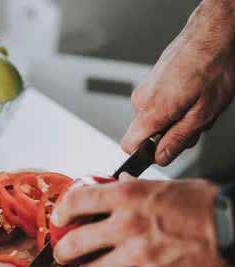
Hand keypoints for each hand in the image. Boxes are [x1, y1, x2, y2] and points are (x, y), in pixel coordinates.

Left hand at [51, 173, 231, 266]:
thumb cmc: (202, 203)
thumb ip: (132, 188)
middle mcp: (126, 225)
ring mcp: (137, 254)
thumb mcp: (162, 185)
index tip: (58, 219)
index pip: (76, 202)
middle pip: (74, 243)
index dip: (60, 213)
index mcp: (126, 196)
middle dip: (61, 251)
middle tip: (60, 253)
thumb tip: (116, 183)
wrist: (233, 226)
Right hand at [121, 0, 234, 166]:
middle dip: (172, 133)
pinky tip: (193, 91)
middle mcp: (141, 100)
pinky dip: (177, 103)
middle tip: (197, 118)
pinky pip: (159, 103)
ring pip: (156, 118)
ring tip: (198, 101)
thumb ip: (179, 139)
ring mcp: (145, 89)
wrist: (213, 33)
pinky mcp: (151, 82)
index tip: (164, 150)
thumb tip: (161, 157)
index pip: (129, 146)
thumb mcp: (204, 113)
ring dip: (178, 117)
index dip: (146, 154)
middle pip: (147, 134)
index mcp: (151, 111)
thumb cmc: (213, 65)